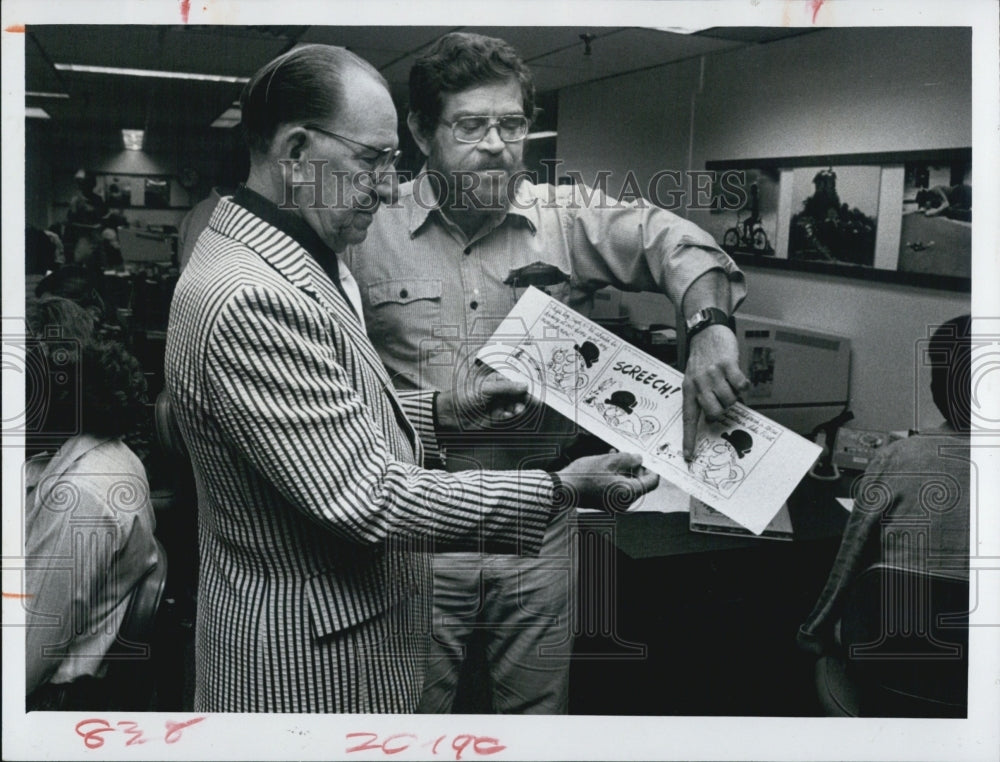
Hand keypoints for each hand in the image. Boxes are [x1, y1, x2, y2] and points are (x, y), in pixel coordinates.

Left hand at [435, 371, 527, 429]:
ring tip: (518, 409)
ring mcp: (497, 404)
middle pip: (517, 395)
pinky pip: (508, 416)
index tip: (534, 390)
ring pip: (514, 406)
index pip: (515, 382)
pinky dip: (510, 416)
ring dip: (518, 408)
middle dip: (524, 398)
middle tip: (531, 402)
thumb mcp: (486, 388)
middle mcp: (499, 392)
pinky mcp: (495, 417)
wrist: (451, 414)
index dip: (525, 386)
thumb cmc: (464, 396)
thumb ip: (506, 387)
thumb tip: (523, 385)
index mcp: (496, 380)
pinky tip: (509, 415)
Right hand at [555, 452, 658, 512]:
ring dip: (624, 469)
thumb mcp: (609, 460)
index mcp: (628, 492)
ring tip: (614, 455)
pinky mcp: (607, 502)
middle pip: (639, 482)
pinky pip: (618, 488)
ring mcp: (615, 504)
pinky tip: (607, 464)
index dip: (652, 468)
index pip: (652, 482)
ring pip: (628, 483)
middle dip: (635, 466)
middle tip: (627, 453)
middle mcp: (625, 502)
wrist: (564, 489)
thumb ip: (628, 459)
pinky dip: (616, 476)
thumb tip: (639, 459)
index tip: (648, 457)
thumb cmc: (585, 476)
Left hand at [682, 324, 748, 459]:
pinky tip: (738, 377)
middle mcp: (699, 383)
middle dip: (722, 411)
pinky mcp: (727, 364)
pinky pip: (741, 386)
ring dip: (734, 396)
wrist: (706, 331)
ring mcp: (712, 374)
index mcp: (688, 389)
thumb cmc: (701, 358)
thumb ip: (702, 397)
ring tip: (729, 384)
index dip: (689, 438)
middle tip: (723, 400)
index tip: (689, 456)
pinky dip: (744, 385)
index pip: (688, 419)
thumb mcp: (694, 378)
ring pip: (730, 400)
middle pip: (713, 413)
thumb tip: (715, 417)